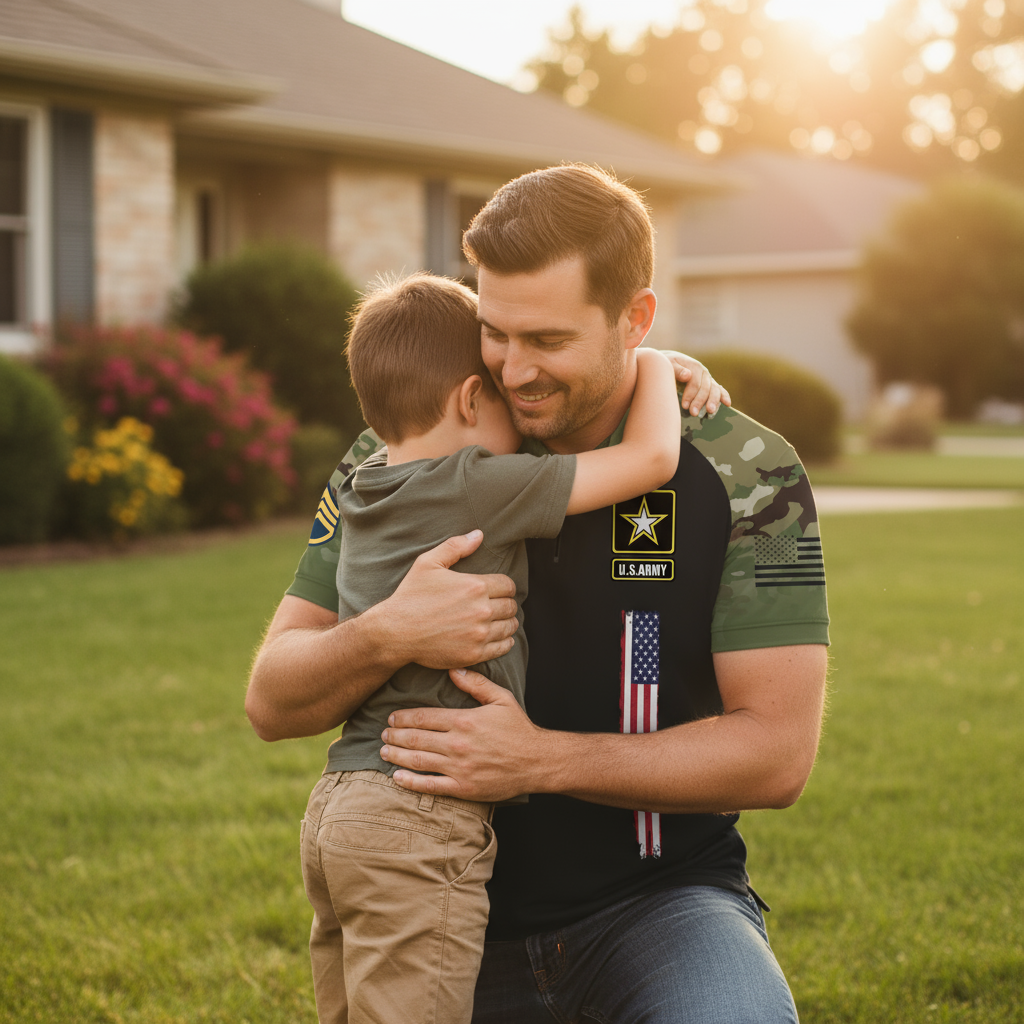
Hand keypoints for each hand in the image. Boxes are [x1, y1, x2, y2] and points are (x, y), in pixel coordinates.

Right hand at [381, 531, 518, 669]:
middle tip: (498, 606)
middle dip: (506, 604)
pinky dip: (505, 642)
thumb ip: (455, 546)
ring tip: (499, 621)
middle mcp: (481, 610)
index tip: (499, 590)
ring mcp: (479, 634)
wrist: (395, 632)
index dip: (505, 587)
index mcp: (475, 586)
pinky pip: (503, 647)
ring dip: (507, 622)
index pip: (508, 585)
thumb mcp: (428, 563)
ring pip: (509, 626)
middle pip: (511, 606)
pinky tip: (498, 637)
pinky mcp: (474, 653)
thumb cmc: (411, 596)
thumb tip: (478, 535)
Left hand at [381, 668, 542, 801]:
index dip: (404, 717)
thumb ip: (476, 684)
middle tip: (383, 732)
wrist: (537, 761)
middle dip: (395, 735)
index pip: (424, 717)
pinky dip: (410, 782)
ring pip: (418, 760)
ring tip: (383, 750)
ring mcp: (458, 767)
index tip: (392, 716)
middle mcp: (457, 744)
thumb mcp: (501, 698)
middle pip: (416, 738)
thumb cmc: (519, 728)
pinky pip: (430, 786)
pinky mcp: (462, 787)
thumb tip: (453, 670)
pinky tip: (396, 777)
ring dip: (397, 755)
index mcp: (464, 720)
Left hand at [661, 351, 730, 417]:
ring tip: (710, 411)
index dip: (690, 394)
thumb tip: (687, 375)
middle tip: (693, 413)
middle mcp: (703, 373)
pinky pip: (719, 390)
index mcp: (694, 366)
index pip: (695, 382)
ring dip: (713, 401)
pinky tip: (727, 404)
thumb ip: (677, 370)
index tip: (684, 406)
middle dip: (700, 401)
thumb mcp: (668, 364)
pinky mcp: (709, 385)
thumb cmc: (667, 365)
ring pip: (714, 389)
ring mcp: (708, 379)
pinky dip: (724, 396)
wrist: (671, 363)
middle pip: (706, 387)